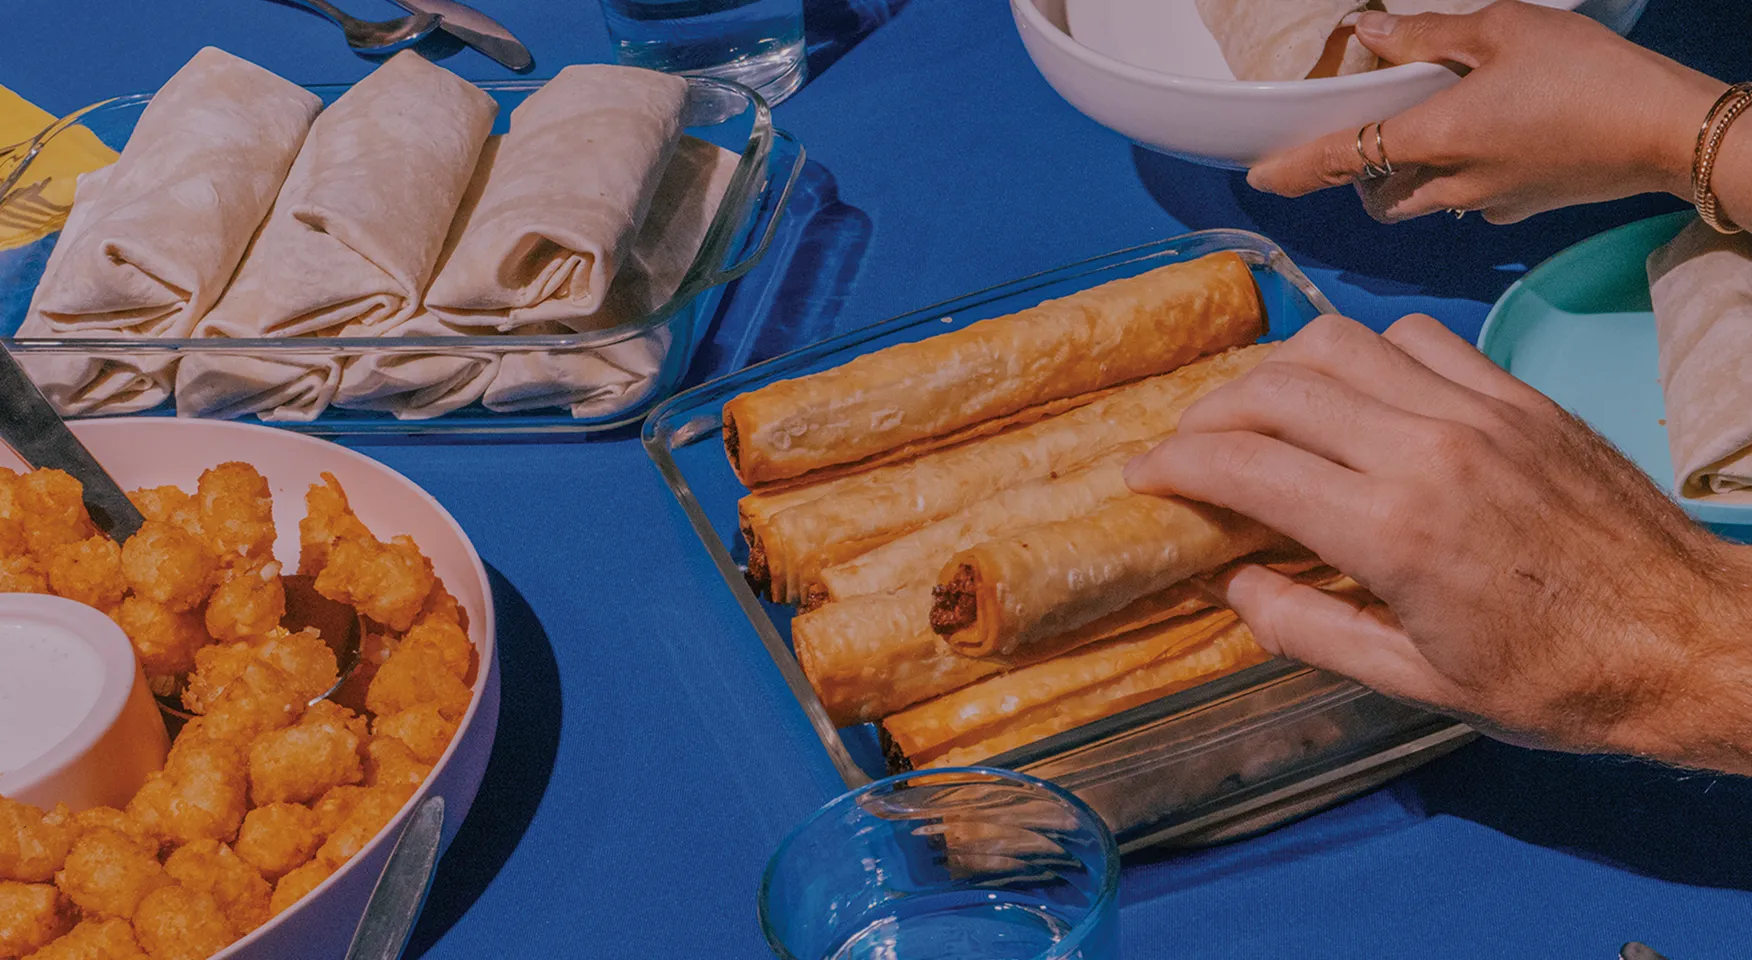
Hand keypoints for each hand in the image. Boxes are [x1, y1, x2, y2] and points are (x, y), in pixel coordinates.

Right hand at [1125, 314, 1751, 773]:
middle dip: (1209, 412)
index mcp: (1392, 531)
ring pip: (1339, 343)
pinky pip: (1416, 338)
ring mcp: (1477, 410)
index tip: (1142, 476)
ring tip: (1259, 412)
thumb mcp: (1416, 684)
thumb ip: (1308, 628)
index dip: (1175, 465)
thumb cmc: (1555, 681)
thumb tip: (1231, 583)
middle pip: (1277, 387)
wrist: (1690, 641)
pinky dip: (1362, 354)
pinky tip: (1355, 393)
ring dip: (1278, 371)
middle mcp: (1427, 450)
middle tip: (1187, 447)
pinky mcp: (1517, 395)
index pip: (1245, 467)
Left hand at [1246, 2, 1727, 222]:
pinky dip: (1459, 178)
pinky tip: (1492, 140)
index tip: (1259, 178)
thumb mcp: (1504, 29)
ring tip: (1428, 133)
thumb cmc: (1589, 76)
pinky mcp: (1520, 208)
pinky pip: (1468, 199)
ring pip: (1419, 203)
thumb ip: (1429, 34)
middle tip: (1366, 137)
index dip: (1294, 170)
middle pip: (1376, 194)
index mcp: (1436, 138)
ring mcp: (1487, 203)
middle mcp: (1451, 183)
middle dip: (1358, 177)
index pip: (1341, 161)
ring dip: (1405, 180)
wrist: (1668, 132)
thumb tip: (1373, 30)